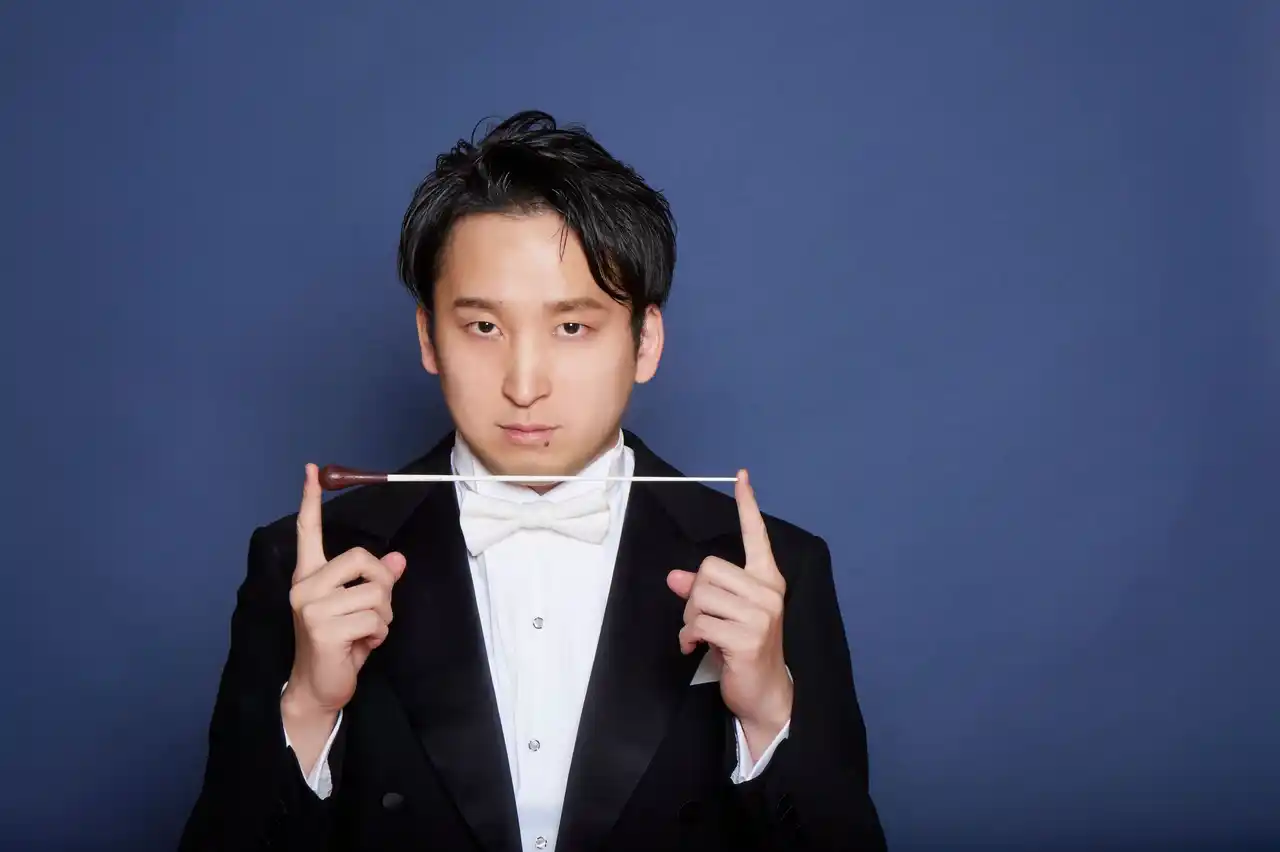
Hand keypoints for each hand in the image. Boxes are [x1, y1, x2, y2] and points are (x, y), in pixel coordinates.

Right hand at [284, 463, 406, 718]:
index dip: (310, 501)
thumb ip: (374, 582)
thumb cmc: (339, 646)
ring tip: (365, 634)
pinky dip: (379, 635)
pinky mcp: (322, 628)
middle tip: (376, 612)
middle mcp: (304, 587)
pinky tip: (362, 647)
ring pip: (375, 592)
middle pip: (362, 558)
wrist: (318, 688)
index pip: (308, 533)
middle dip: (382, 585)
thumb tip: (398, 560)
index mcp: (309, 577)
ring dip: (383, 617)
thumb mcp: (359, 609)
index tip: (311, 470)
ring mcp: (311, 607)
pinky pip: (374, 619)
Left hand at [667, 470, 791, 750]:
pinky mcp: (747, 637)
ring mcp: (761, 615)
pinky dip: (689, 637)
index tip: (742, 476)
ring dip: (690, 619)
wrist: (766, 694)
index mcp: (767, 580)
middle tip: (701, 621)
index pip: (757, 537)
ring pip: (701, 595)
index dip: (747, 506)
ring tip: (700, 636)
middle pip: (709, 569)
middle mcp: (768, 592)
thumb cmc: (745, 650)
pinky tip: (696, 648)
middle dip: (695, 596)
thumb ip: (704, 591)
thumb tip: (675, 576)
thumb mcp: (726, 615)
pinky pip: (699, 623)